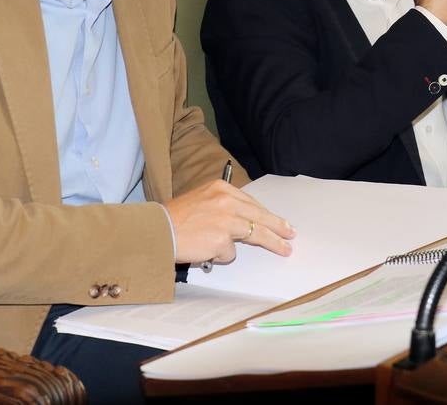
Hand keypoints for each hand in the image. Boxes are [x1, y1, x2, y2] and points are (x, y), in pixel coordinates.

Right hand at [165, 179, 294, 264]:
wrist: (155, 231)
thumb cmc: (174, 219)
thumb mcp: (201, 200)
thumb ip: (223, 206)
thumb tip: (246, 221)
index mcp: (221, 189)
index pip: (251, 203)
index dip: (267, 214)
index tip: (280, 222)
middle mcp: (226, 202)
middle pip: (260, 216)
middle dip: (279, 227)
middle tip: (291, 234)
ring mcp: (225, 221)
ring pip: (256, 234)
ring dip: (272, 243)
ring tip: (284, 249)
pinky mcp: (221, 241)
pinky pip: (230, 253)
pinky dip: (221, 256)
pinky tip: (207, 252)